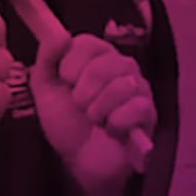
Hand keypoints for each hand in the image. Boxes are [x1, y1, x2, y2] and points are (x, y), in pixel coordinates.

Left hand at [30, 33, 156, 192]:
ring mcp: (139, 87)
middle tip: (79, 106)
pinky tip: (111, 130)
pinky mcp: (149, 112)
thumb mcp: (46, 90)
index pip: (88, 43)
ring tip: (95, 120)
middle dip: (84, 91)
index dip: (72, 64)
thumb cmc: (66, 122)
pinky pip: (137, 107)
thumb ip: (47, 58)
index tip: (65, 81)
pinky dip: (117, 123)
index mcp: (96, 55)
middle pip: (107, 63)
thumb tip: (59, 33)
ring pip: (122, 85)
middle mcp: (121, 65)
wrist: (80, 162)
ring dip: (99, 109)